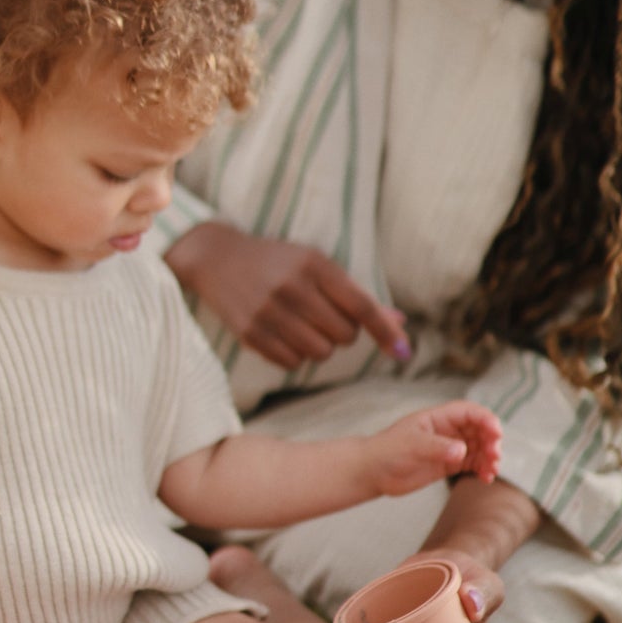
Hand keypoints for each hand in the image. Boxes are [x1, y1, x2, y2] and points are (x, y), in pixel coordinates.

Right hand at [166, 221, 408, 368]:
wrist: (217, 259)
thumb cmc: (279, 262)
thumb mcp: (317, 265)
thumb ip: (357, 296)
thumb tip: (400, 324)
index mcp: (314, 264)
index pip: (361, 305)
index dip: (385, 331)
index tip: (404, 352)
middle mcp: (292, 288)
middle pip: (344, 336)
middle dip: (343, 333)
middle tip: (325, 317)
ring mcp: (268, 312)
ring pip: (320, 353)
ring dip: (319, 346)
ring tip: (303, 325)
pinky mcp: (250, 334)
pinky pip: (292, 364)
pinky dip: (295, 355)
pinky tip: (283, 334)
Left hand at [367, 402, 502, 495]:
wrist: (372, 472)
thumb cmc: (387, 451)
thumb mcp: (412, 445)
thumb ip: (437, 447)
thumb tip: (462, 450)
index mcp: (438, 418)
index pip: (468, 412)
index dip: (485, 419)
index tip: (496, 432)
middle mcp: (446, 430)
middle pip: (478, 429)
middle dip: (491, 440)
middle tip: (494, 455)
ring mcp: (448, 448)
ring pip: (478, 448)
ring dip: (489, 457)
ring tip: (491, 470)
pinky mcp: (447, 465)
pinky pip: (472, 464)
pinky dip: (482, 469)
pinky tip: (486, 478)